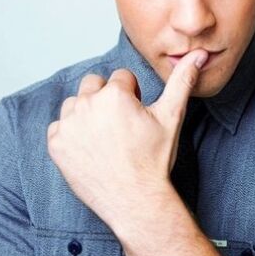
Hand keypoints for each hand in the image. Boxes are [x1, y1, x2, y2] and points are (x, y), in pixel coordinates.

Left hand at [46, 48, 207, 228]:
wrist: (136, 200)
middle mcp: (87, 105)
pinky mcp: (56, 145)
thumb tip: (198, 54)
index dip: (132, 95)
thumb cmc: (154, 159)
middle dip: (106, 97)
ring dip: (87, 112)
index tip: (136, 115)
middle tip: (120, 124)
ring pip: (75, 102)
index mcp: (114, 94)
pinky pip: (59, 126)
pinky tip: (89, 148)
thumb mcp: (172, 116)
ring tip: (105, 135)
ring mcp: (68, 125)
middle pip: (94, 84)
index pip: (121, 77)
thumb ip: (182, 80)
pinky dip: (71, 133)